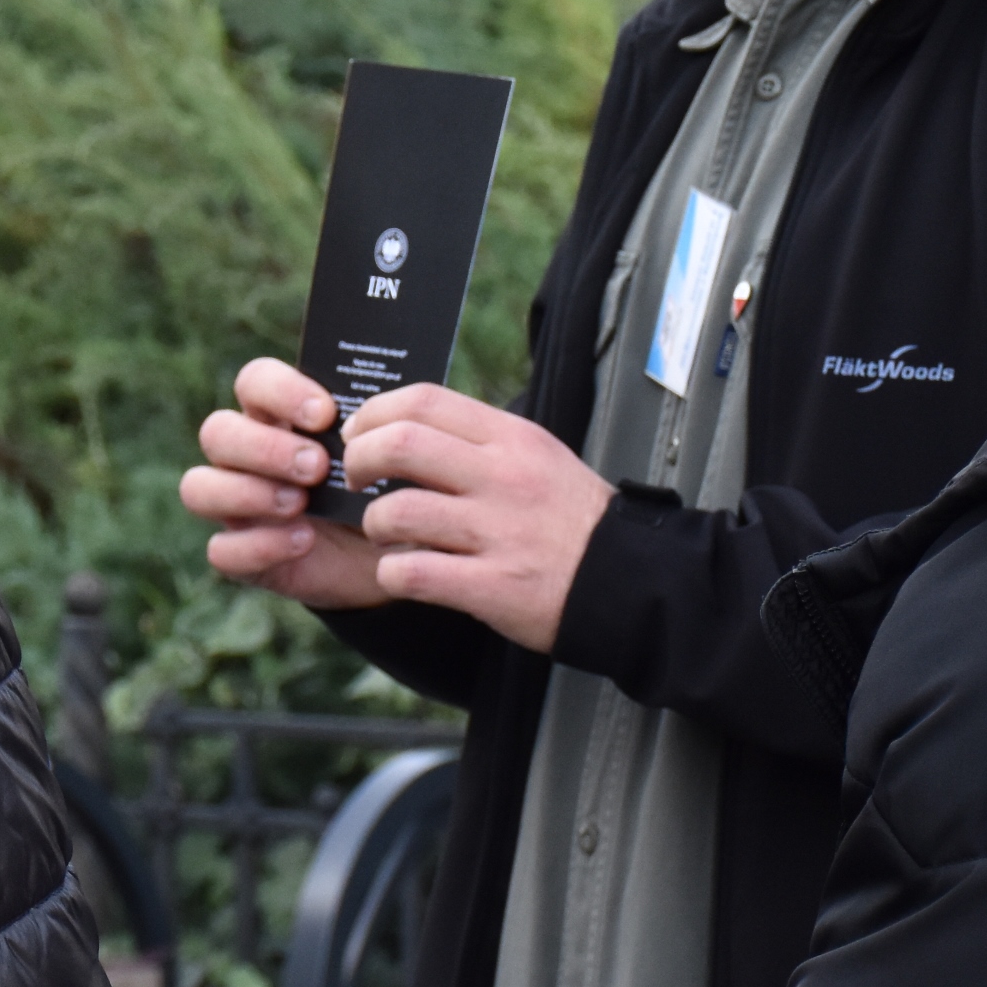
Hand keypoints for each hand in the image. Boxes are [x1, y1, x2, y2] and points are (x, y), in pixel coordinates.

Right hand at [180, 358, 393, 610]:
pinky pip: (221, 551)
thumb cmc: (387, 486)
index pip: (253, 381)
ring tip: (300, 503)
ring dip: (247, 492)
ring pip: (198, 487)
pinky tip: (304, 541)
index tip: (326, 414)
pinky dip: (259, 545)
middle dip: (264, 447)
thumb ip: (374, 422)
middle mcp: (244, 455)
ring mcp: (236, 506)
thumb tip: (385, 397)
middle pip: (216, 431)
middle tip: (317, 466)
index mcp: (277, 415)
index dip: (279, 390)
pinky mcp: (242, 555)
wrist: (397, 551)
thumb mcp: (386, 450)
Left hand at [341, 385, 614, 652]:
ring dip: (374, 524)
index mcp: (511, 439)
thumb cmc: (573, 520)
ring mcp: (497, 532)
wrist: (630, 581)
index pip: (424, 401)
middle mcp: (502, 477)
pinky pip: (413, 573)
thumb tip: (408, 426)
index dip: (375, 413)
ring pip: (396, 511)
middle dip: (358, 460)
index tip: (360, 433)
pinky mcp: (493, 585)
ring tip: (385, 535)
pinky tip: (403, 573)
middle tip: (356, 479)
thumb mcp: (538, 456)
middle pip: (399, 445)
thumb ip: (479, 440)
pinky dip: (393, 573)